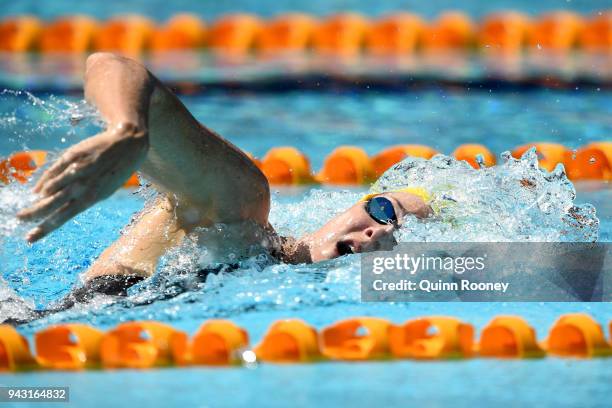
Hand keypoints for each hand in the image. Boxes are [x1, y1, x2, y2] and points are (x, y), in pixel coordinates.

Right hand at [17, 123, 148, 242]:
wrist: (126, 144)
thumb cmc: (116, 172)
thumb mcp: (104, 191)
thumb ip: (82, 199)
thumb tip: (60, 206)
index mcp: (91, 197)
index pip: (62, 217)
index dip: (44, 228)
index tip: (30, 238)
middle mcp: (81, 185)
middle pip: (50, 204)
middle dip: (32, 214)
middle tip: (20, 219)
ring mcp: (75, 170)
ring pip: (48, 188)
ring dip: (38, 199)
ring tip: (29, 207)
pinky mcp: (71, 156)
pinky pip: (52, 171)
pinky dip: (43, 182)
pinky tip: (37, 190)